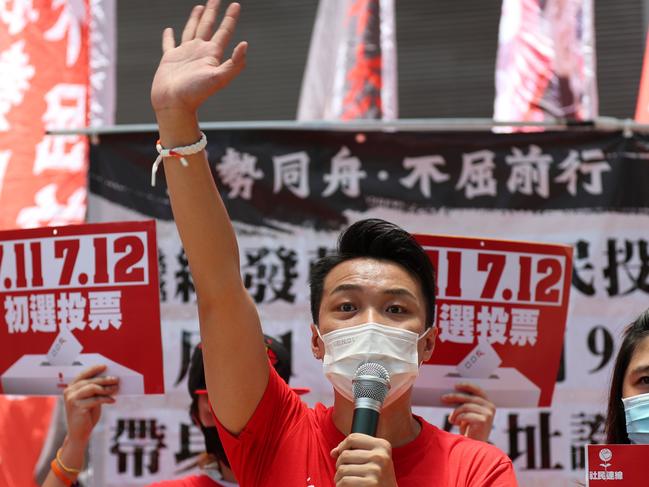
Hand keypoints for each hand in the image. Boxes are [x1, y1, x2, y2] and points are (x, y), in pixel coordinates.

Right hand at [63, 364, 118, 443]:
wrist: (79, 433)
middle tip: (117, 379)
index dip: (94, 369)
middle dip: (105, 379)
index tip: (105, 366)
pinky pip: (95, 399)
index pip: (83, 374)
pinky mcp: (77, 407)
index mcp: (71, 388)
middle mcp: (69, 392)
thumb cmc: (87, 415)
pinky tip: (113, 400)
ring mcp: (72, 399)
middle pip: (90, 381)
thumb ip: (96, 389)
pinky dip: (106, 399)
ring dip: (106, 388)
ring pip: (92, 388)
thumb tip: (110, 378)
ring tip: (116, 389)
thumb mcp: (91, 399)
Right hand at [151, 0, 247, 115]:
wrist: (174, 105)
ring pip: (191, 31)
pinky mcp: (170, 59)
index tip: (236, 5)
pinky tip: (169, 30)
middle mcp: (200, 52)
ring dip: (195, 19)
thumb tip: (245, 44)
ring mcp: (185, 54)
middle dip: (213, 13)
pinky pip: (169, 44)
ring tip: (199, 8)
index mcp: (212, 54)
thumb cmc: (196, 93)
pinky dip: (169, 37)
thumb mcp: (219, 78)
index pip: (224, 32)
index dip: (230, 18)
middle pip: (208, 26)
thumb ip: (234, 63)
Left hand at [331, 433, 396, 486]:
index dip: (342, 446)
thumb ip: (354, 450)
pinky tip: (345, 486)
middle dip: (339, 464)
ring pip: (342, 469)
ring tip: (344, 480)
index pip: (353, 438)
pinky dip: (340, 485)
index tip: (340, 454)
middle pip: (345, 454)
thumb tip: (333, 452)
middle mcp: (380, 456)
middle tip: (343, 471)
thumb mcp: (373, 459)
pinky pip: (344, 481)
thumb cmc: (378, 476)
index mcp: (382, 446)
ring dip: (338, 477)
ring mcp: (376, 470)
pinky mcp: (370, 484)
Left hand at [441, 382, 494, 442]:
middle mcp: (490, 407)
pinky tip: (456, 423)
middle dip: (454, 397)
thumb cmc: (470, 429)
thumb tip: (452, 393)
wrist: (475, 446)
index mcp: (488, 403)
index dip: (467, 386)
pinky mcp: (483, 421)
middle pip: (469, 398)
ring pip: (465, 407)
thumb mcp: (468, 413)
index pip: (478, 390)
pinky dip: (457, 418)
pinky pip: (465, 415)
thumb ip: (465, 403)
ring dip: (455, 413)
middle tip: (443, 398)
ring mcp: (488, 414)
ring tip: (451, 419)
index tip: (455, 385)